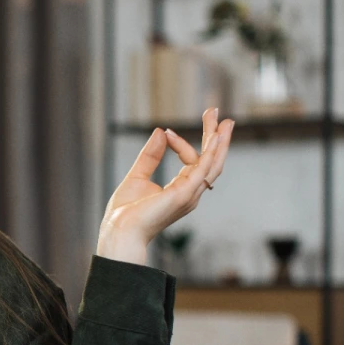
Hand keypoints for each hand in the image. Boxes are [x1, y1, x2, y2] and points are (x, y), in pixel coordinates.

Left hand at [97, 107, 233, 265]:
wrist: (119, 231)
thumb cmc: (126, 212)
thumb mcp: (138, 176)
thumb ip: (150, 156)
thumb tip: (160, 132)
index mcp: (181, 190)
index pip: (192, 161)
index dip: (181, 144)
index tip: (166, 132)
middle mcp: (190, 193)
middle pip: (210, 161)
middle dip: (216, 137)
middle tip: (217, 113)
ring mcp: (189, 195)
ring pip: (213, 164)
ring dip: (219, 141)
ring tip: (224, 120)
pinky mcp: (183, 195)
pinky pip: (203, 171)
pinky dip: (210, 153)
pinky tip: (216, 138)